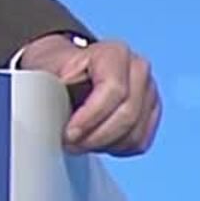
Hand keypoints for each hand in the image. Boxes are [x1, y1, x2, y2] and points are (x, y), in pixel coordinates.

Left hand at [17, 34, 160, 155]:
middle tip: (71, 144)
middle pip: (128, 115)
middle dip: (96, 136)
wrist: (68, 73)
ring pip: (135, 133)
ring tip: (80, 142)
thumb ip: (53, 87)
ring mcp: (149, 90)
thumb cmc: (58, 72)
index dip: (91, 117)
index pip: (113, 89)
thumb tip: (52, 105)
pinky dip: (116, 148)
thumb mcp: (48, 73)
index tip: (69, 133)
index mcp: (114, 52)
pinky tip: (97, 141)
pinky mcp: (151, 112)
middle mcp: (138, 68)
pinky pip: (139, 142)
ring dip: (104, 144)